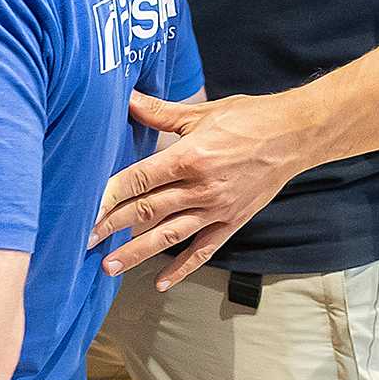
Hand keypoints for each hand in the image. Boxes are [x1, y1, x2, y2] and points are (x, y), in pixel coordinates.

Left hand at [89, 90, 309, 289]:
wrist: (296, 135)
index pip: (138, 180)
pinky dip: (182, 268)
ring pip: (168, 236)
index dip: (108, 195)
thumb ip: (161, 111)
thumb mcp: (202, 112)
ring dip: (136, 253)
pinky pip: (203, 250)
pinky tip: (162, 282)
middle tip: (82, 241)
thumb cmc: (249, 118)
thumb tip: (128, 97)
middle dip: (111, 226)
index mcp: (189, 157)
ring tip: (108, 267)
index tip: (84, 208)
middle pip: (146, 211)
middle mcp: (200, 188)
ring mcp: (216, 209)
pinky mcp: (231, 222)